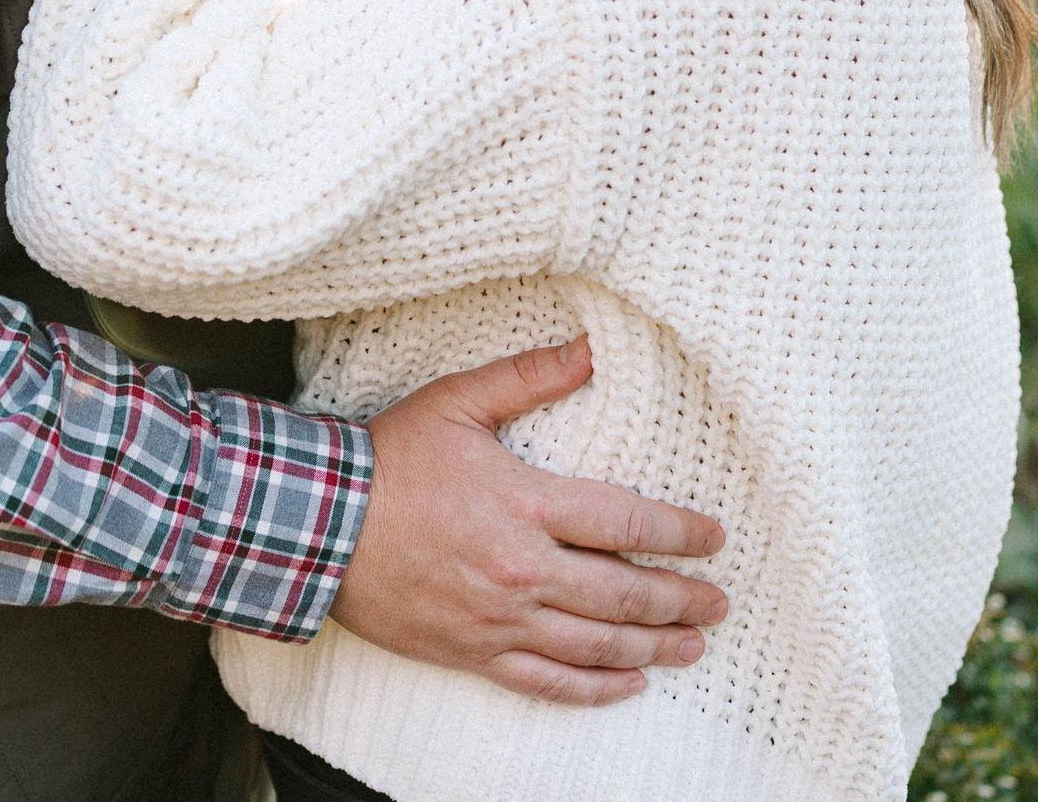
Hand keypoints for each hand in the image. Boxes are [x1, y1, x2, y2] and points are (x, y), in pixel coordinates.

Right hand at [328, 335, 729, 706]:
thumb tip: (588, 349)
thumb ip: (530, 375)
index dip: (679, 533)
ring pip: (596, 644)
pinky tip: (628, 684)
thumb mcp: (460, 401)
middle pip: (625, 593)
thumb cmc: (391, 459)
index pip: (627, 523)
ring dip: (654, 647)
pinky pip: (548, 682)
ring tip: (692, 645)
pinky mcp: (474, 652)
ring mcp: (500, 619)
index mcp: (526, 503)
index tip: (713, 538)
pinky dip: (595, 688)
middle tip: (718, 601)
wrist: (320, 525)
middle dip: (682, 599)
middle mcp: (523, 569)